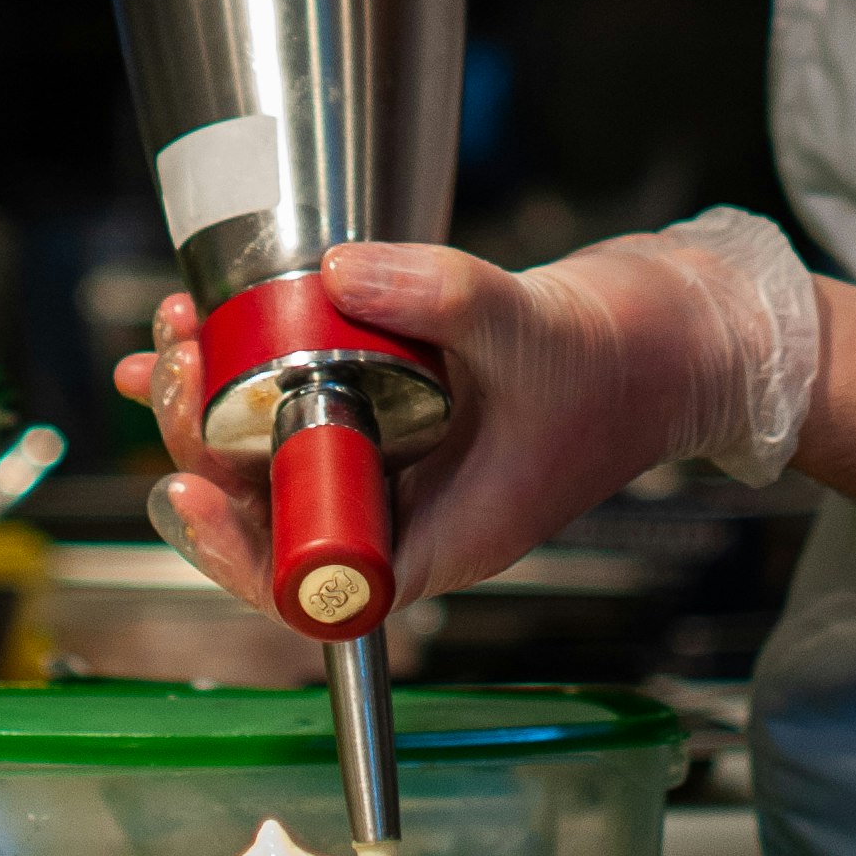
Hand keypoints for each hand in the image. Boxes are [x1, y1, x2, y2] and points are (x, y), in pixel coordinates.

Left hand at [121, 215, 818, 607]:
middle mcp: (409, 512)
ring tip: (178, 331)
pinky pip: (298, 404)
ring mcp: (400, 461)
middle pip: (277, 514)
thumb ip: (443, 301)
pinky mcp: (395, 409)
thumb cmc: (631, 369)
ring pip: (277, 456)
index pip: (319, 583)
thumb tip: (340, 271)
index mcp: (442, 539)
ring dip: (212, 399)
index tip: (191, 483)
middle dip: (206, 442)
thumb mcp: (534, 330)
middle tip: (173, 367)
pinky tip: (192, 332)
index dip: (242, 548)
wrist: (682, 340)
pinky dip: (241, 371)